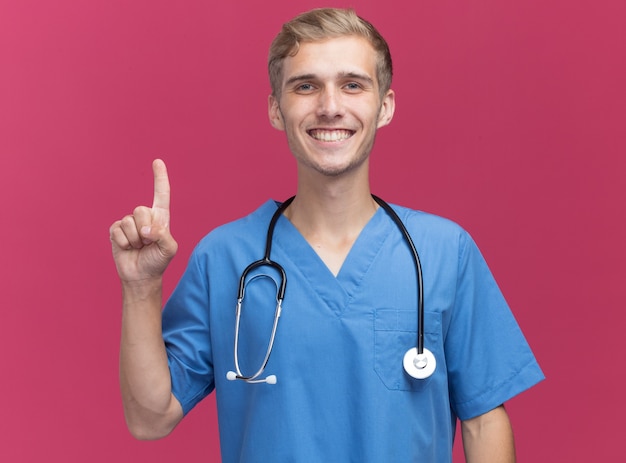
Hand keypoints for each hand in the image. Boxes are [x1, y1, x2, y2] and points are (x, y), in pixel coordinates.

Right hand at [110, 159, 177, 282]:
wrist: (141, 276)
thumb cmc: (158, 261)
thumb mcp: (169, 249)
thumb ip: (163, 236)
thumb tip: (146, 230)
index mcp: (160, 218)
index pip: (161, 194)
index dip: (160, 178)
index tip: (157, 161)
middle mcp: (144, 217)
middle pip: (141, 210)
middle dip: (144, 229)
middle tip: (148, 243)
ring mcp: (129, 224)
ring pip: (128, 222)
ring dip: (135, 239)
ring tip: (139, 247)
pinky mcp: (116, 231)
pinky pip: (117, 230)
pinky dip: (124, 242)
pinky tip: (128, 248)